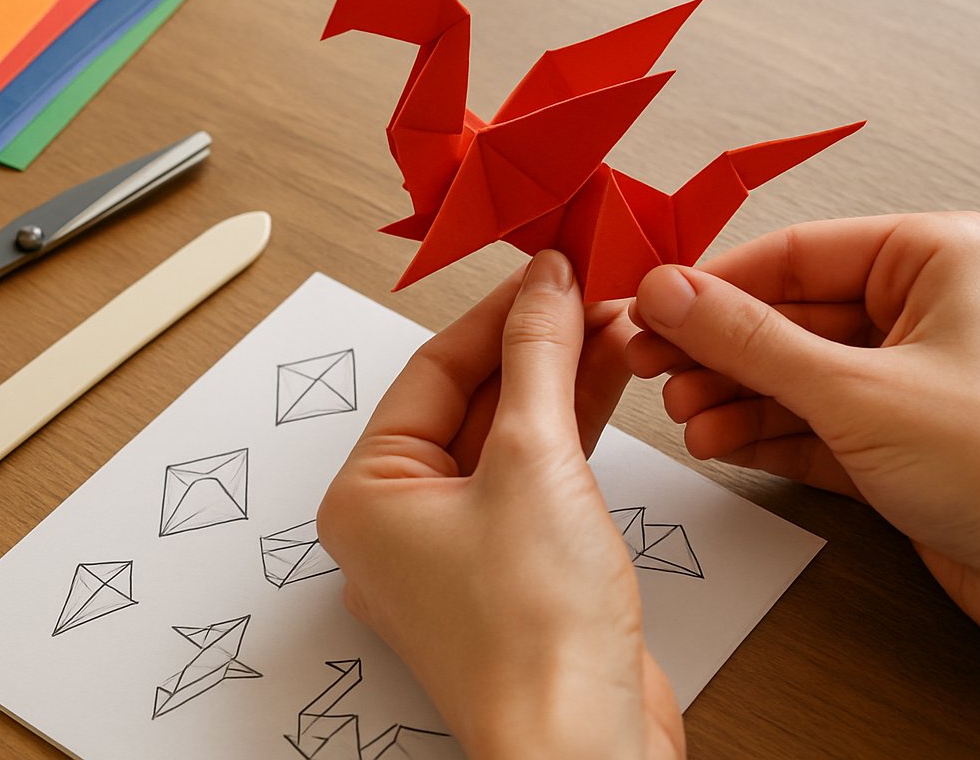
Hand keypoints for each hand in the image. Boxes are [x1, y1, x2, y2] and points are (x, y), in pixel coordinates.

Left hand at [318, 252, 683, 758]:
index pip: (432, 371)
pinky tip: (607, 382)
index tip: (546, 268)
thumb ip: (537, 359)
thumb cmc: (532, 633)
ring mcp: (457, 552)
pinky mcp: (511, 573)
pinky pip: (532, 479)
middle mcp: (400, 525)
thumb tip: (544, 287)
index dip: (497, 312)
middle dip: (533, 344)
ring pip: (506, 439)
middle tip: (586, 288)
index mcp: (368, 497)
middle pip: (468, 402)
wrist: (582, 742)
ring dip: (559, 381)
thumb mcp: (533, 460)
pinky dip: (569, 432)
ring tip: (611, 321)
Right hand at [627, 212, 979, 676]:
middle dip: (717, 348)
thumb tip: (670, 292)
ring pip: (793, 373)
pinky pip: (811, 424)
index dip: (713, 283)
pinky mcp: (900, 443)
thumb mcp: (854, 390)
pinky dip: (763, 434)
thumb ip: (748, 339)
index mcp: (934, 259)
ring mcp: (910, 379)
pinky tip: (721, 441)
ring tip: (688, 416)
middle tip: (652, 365)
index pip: (794, 253)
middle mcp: (924, 310)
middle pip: (786, 314)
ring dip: (733, 396)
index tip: (650, 305)